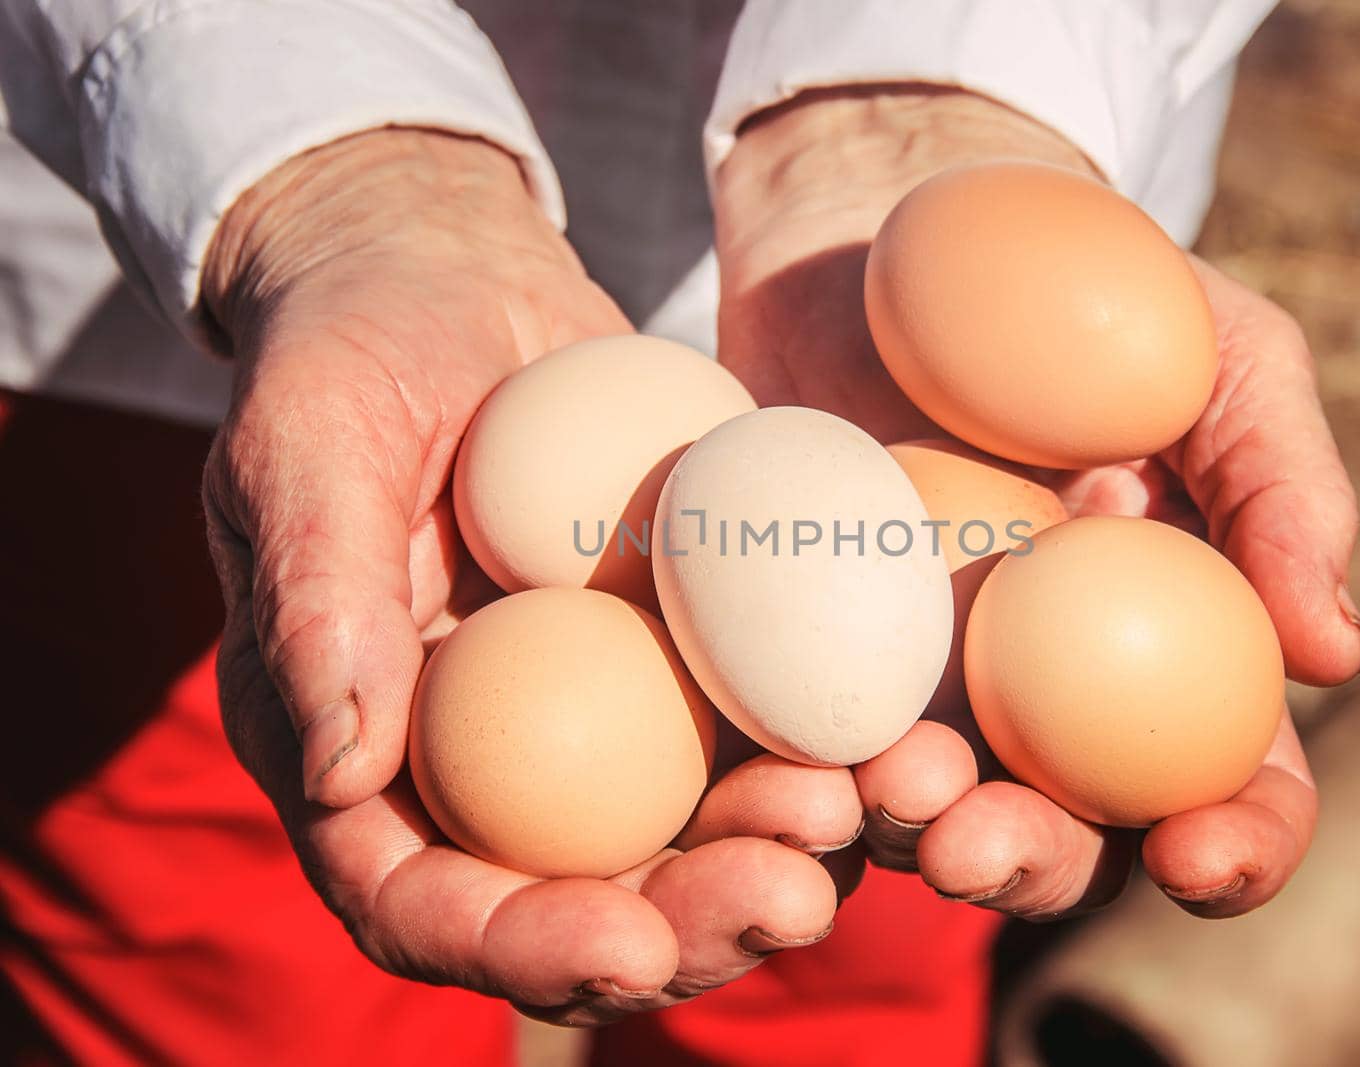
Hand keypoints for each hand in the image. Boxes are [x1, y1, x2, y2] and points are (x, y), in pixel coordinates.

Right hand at [201, 129, 859, 1023]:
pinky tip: (895, 738)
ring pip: (685, 834)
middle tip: (790, 900)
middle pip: (580, 897)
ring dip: (777, 851)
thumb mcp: (306, 448)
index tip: (624, 945)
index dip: (516, 946)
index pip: (418, 899)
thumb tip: (342, 771)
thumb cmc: (349, 349)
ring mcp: (591, 712)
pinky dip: (822, 747)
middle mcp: (482, 758)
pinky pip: (753, 723)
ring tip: (857, 813)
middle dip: (686, 923)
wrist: (451, 272)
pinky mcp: (679, 652)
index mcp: (363, 750)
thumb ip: (317, 602)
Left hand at [713, 88, 1359, 920]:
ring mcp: (926, 681)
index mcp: (1180, 653)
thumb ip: (1283, 488)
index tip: (1192, 857)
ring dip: (905, 827)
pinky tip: (788, 758)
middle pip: (1066, 838)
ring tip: (884, 778)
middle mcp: (1056, 698)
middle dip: (1030, 866)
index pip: (1234, 788)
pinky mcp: (806, 652)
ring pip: (925, 812)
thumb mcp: (1223, 356)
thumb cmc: (1096, 292)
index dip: (1235, 850)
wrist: (906, 232)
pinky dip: (797, 769)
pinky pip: (802, 738)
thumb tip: (1336, 655)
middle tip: (973, 840)